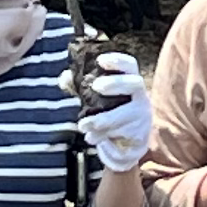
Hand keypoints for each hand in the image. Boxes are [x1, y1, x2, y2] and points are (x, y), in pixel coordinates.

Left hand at [75, 50, 152, 174]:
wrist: (123, 146)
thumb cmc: (108, 114)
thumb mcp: (94, 99)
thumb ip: (79, 87)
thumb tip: (64, 79)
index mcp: (130, 83)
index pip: (130, 65)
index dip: (117, 61)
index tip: (100, 60)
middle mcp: (141, 97)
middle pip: (135, 84)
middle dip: (115, 83)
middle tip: (96, 86)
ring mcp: (142, 117)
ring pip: (125, 115)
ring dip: (102, 120)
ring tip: (82, 126)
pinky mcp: (139, 136)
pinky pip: (123, 134)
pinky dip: (104, 137)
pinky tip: (91, 138)